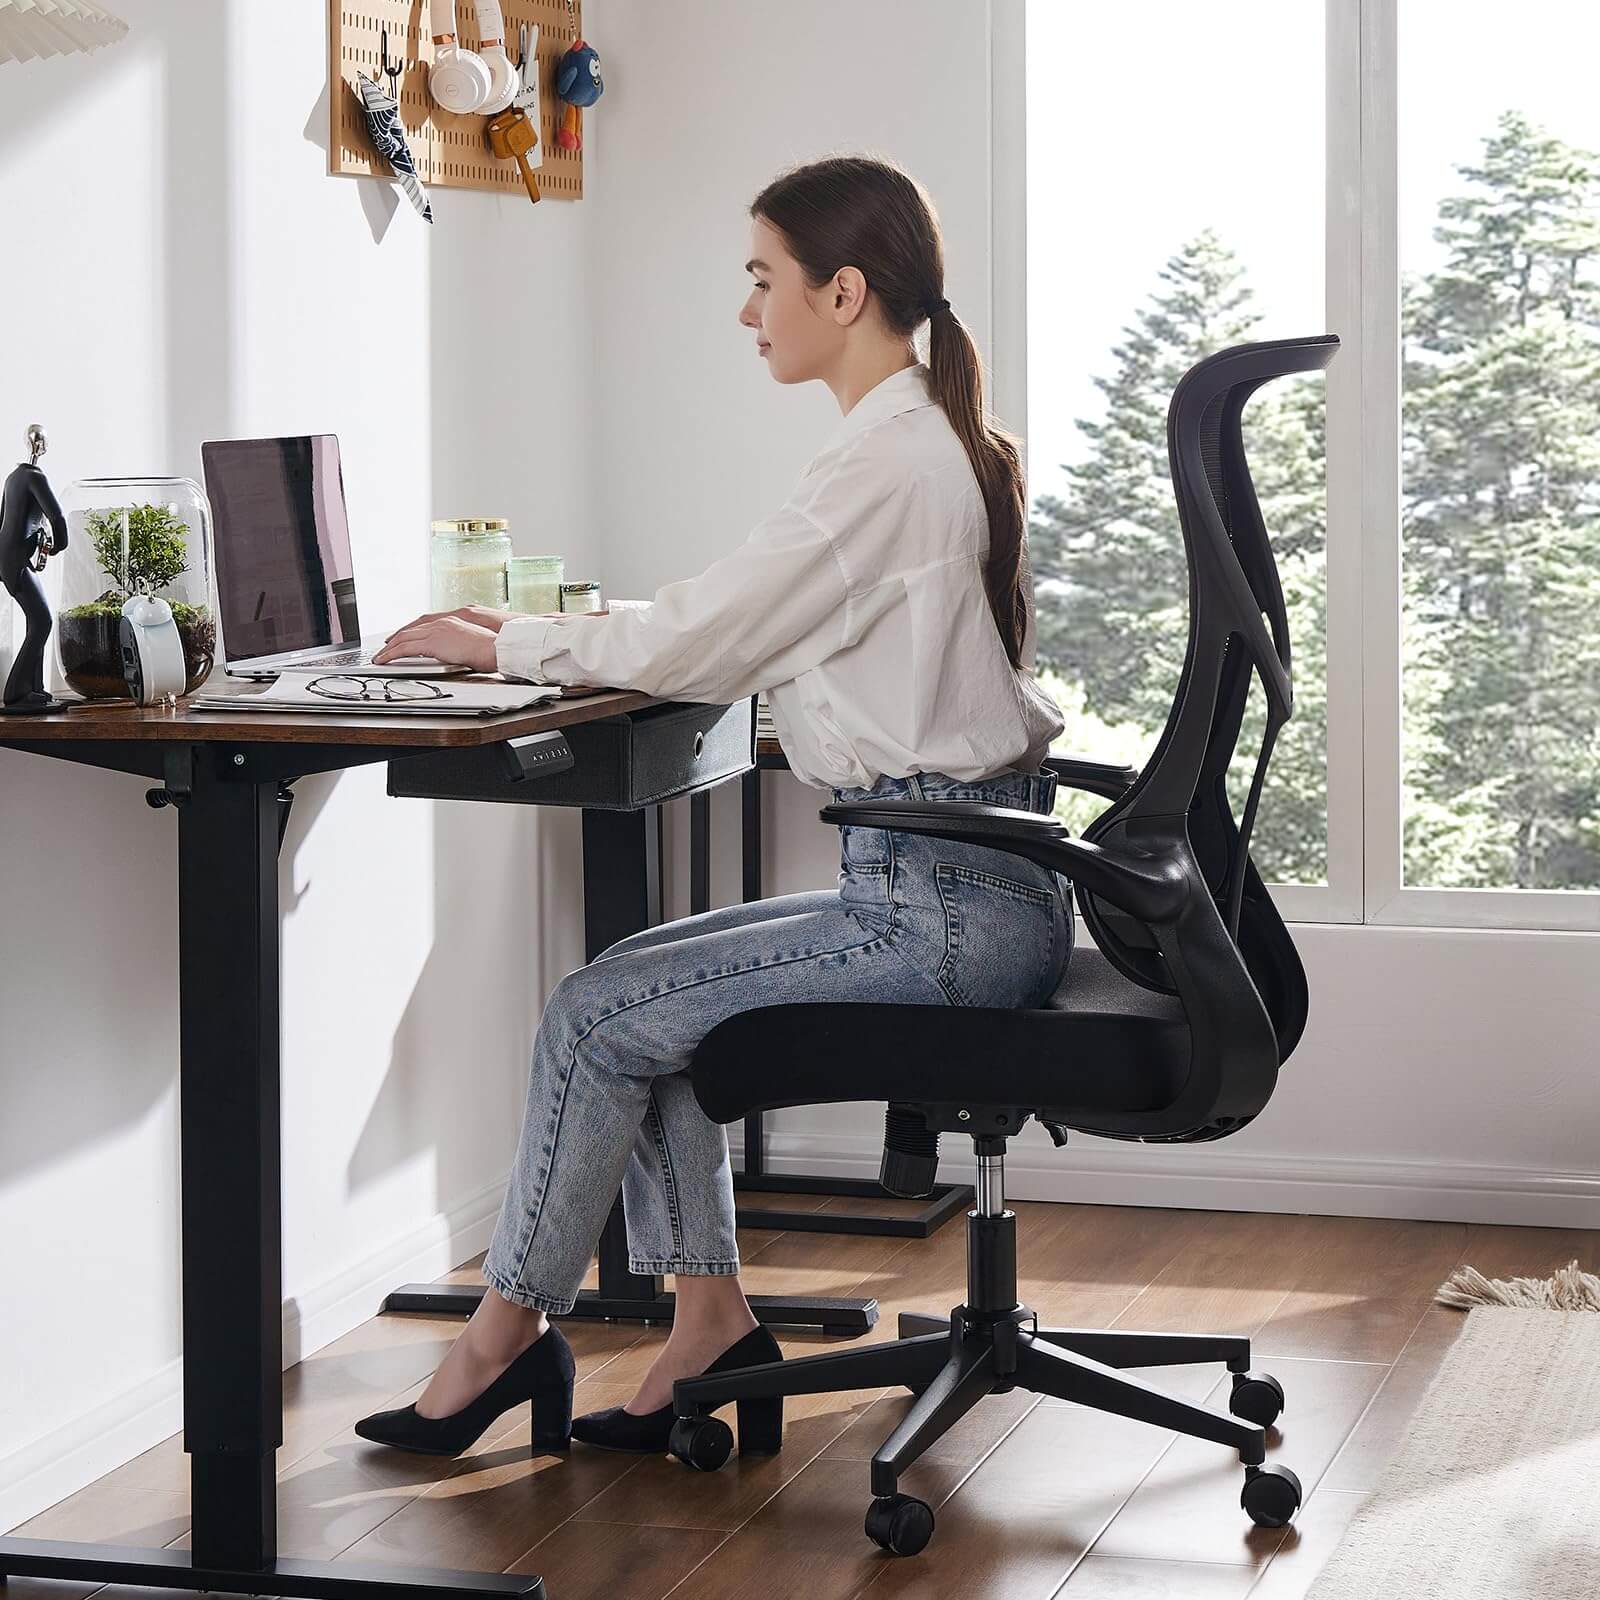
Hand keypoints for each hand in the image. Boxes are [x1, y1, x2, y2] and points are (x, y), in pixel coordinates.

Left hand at [371, 614, 498, 671]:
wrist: (494, 648)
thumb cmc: (490, 649)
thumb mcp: (471, 643)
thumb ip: (459, 645)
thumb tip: (454, 654)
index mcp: (451, 621)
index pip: (422, 624)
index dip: (408, 632)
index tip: (399, 639)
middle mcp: (440, 623)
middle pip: (409, 629)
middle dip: (395, 639)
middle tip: (384, 649)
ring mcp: (435, 631)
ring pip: (403, 638)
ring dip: (388, 648)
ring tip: (379, 657)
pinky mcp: (431, 642)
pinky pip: (405, 648)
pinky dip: (391, 654)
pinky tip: (384, 660)